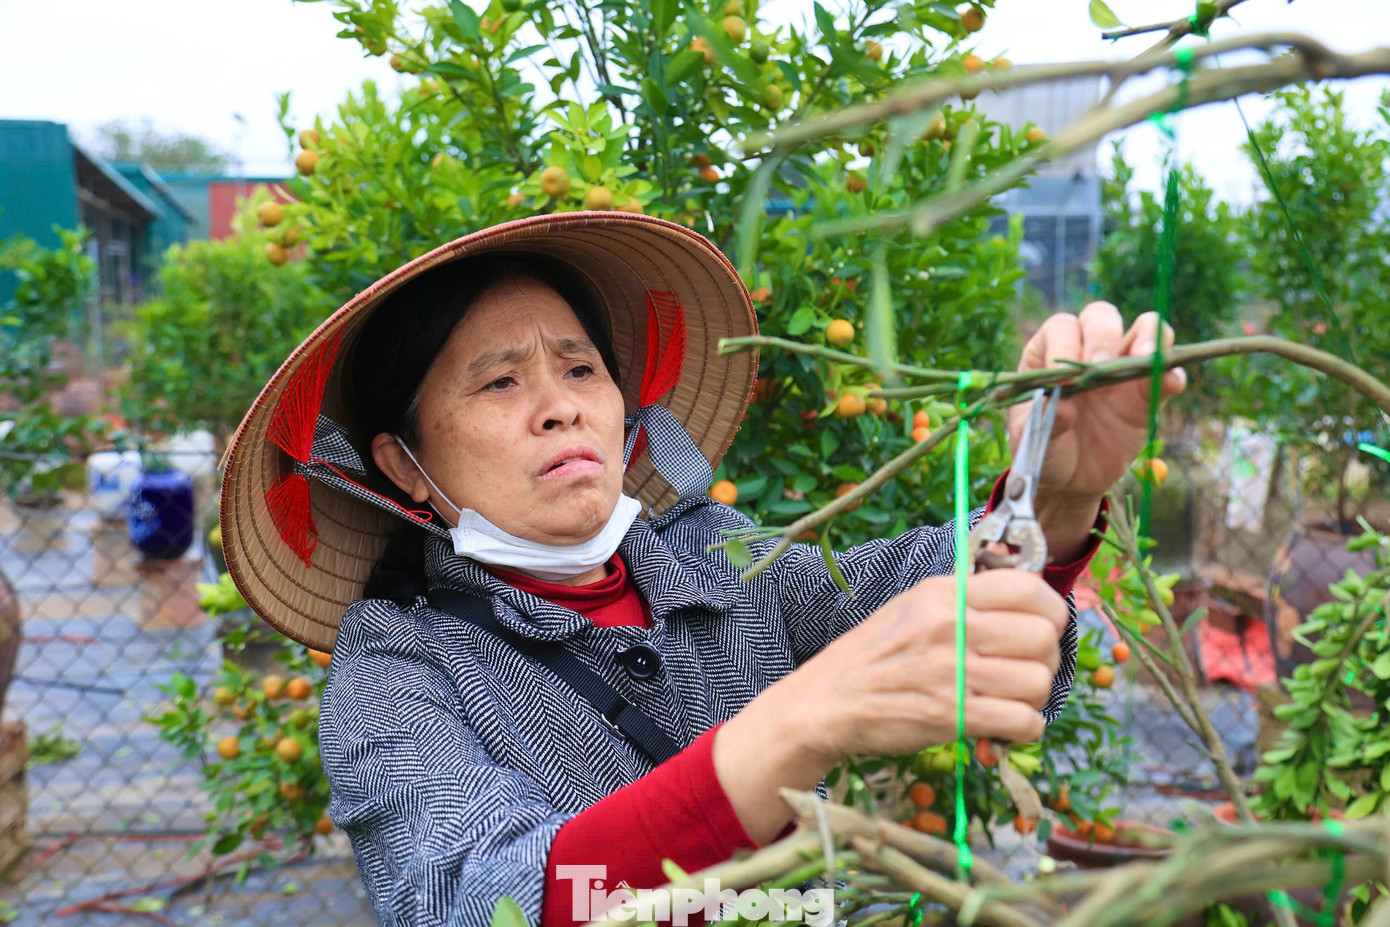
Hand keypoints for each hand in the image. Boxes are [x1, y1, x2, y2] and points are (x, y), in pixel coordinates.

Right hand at [778, 570, 1068, 765]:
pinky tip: (1005, 728)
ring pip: (1038, 681)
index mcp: (943, 594)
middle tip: (1028, 672)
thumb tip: (1022, 605)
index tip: (1043, 629)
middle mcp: (950, 626)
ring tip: (1013, 702)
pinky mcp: (952, 715)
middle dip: (1047, 660)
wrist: (825, 703)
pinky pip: (1023, 722)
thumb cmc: (871, 658)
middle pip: (1042, 636)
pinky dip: (1025, 730)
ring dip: (1035, 699)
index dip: (1051, 611)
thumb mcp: (911, 608)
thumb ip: (962, 602)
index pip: (1028, 588)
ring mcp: (951, 671)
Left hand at [1010, 302, 1187, 499]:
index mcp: (1049, 353)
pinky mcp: (1146, 395)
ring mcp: (1121, 369)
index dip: (1064, 344)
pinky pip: (1167, 374)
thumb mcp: (1031, 437)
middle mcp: (1087, 351)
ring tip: (1145, 359)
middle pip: (1102, 317)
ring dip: (1149, 338)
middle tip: (1099, 365)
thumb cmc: (1043, 448)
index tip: (1060, 378)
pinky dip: (1172, 373)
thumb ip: (1043, 419)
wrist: (1069, 479)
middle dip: (1102, 335)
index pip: (1062, 328)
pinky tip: (1171, 382)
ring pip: (1144, 330)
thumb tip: (1059, 403)